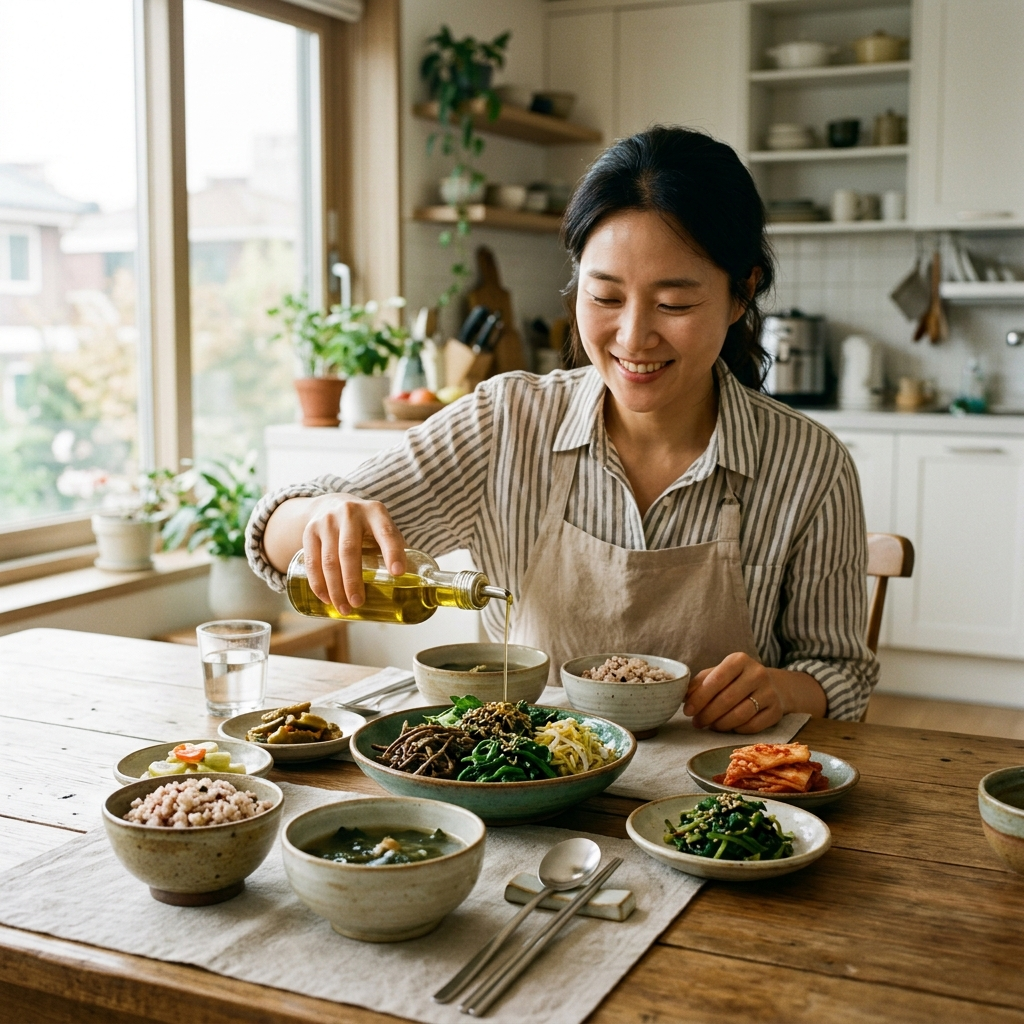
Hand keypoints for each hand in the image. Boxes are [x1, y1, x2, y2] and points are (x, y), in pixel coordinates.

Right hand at [301, 493, 406, 614]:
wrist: (332, 505)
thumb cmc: (366, 526)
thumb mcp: (383, 527)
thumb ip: (396, 549)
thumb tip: (415, 584)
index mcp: (376, 512)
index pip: (386, 533)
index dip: (392, 553)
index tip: (398, 574)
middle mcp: (350, 513)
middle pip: (350, 551)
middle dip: (353, 581)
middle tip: (358, 603)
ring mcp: (328, 521)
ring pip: (329, 559)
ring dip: (335, 588)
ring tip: (344, 608)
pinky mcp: (310, 531)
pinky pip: (312, 561)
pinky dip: (318, 583)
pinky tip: (325, 598)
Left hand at [683, 654, 826, 730]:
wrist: (774, 686)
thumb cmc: (736, 680)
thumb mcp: (718, 673)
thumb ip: (700, 683)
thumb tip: (682, 698)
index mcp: (739, 660)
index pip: (716, 680)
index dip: (699, 698)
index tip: (687, 710)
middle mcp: (757, 673)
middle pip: (727, 699)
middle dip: (707, 714)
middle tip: (696, 723)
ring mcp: (769, 692)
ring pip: (740, 714)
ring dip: (720, 724)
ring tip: (710, 726)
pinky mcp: (777, 711)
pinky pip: (752, 726)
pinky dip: (736, 729)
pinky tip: (728, 728)